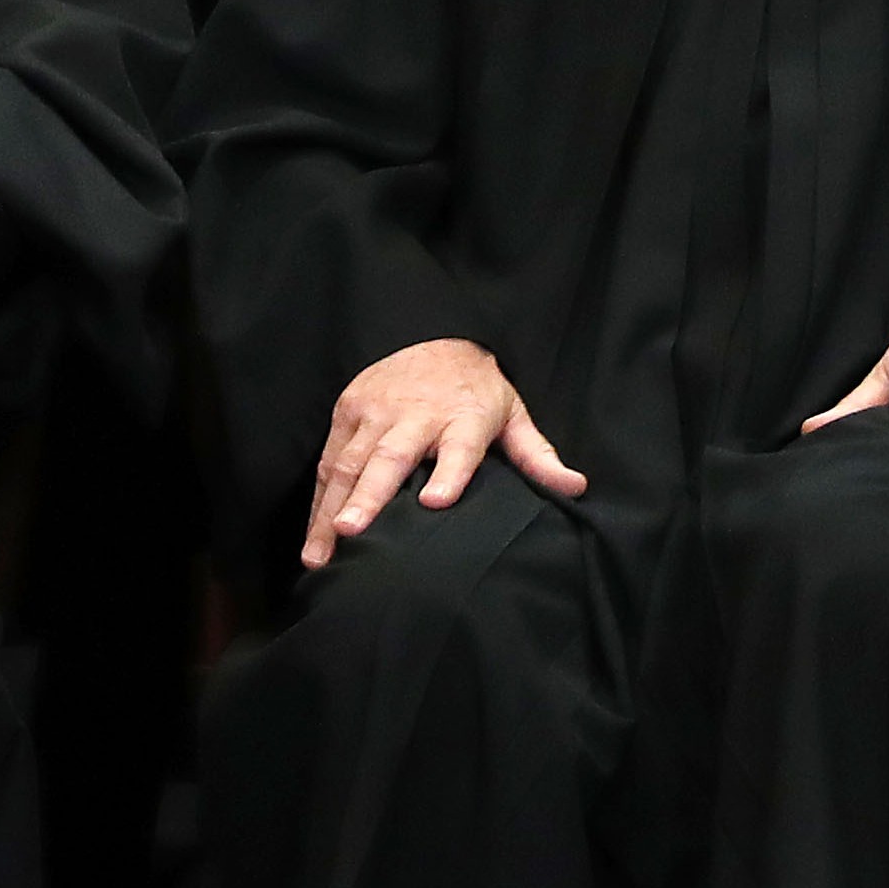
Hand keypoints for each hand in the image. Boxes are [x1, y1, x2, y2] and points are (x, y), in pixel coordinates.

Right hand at [304, 338, 586, 565]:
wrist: (434, 335)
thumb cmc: (476, 390)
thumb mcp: (513, 414)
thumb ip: (538, 455)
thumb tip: (576, 487)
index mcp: (463, 417)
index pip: (459, 448)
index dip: (449, 474)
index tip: (437, 502)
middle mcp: (416, 414)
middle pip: (390, 457)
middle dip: (369, 495)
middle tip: (352, 531)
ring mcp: (376, 411)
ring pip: (349, 462)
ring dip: (332, 509)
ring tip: (321, 552)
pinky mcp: (347, 410)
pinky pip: (329, 460)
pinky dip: (318, 500)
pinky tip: (312, 537)